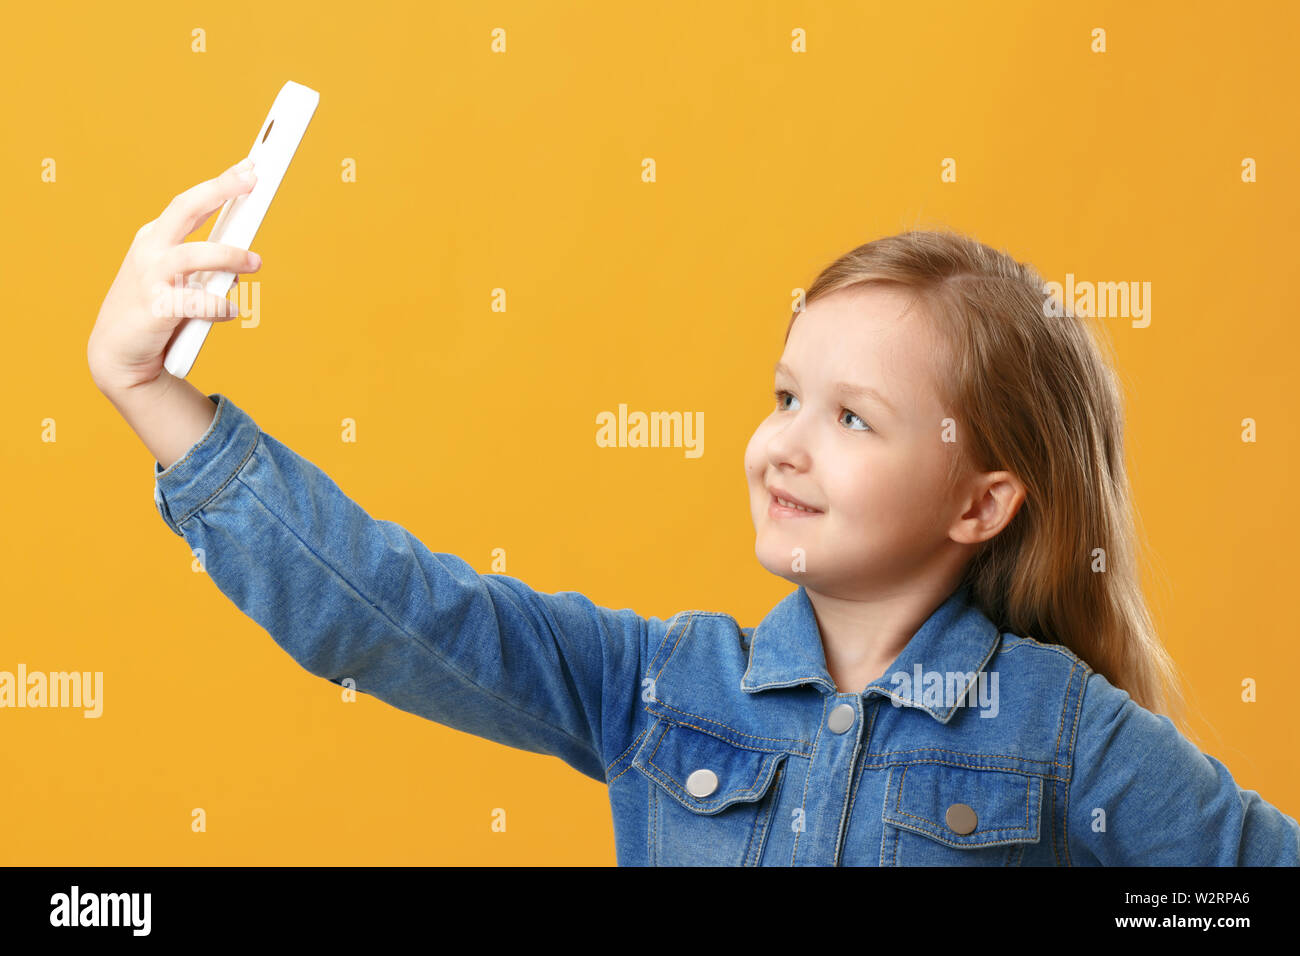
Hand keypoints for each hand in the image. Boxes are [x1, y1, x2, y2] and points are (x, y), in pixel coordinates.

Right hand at [87, 157, 261, 394]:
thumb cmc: (155, 312)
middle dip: (219, 190)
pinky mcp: (154, 308)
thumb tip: (241, 266)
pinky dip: (218, 305)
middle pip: (185, 208)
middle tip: (253, 180)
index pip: (189, 204)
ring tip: (255, 262)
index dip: (220, 185)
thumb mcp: (180, 283)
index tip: (248, 168)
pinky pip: (195, 301)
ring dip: (230, 256)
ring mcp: (149, 278)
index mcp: (155, 239)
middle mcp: (149, 251)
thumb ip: (206, 270)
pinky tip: (230, 310)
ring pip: (194, 254)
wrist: (117, 353)